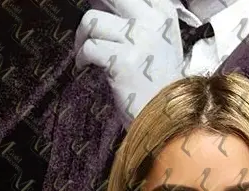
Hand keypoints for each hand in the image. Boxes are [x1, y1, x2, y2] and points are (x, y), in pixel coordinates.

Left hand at [73, 0, 183, 124]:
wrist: (167, 119)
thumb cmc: (158, 84)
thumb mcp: (159, 42)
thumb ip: (138, 19)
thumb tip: (100, 3)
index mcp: (164, 12)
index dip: (108, 1)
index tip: (101, 7)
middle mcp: (153, 22)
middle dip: (92, 8)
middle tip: (88, 26)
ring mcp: (138, 41)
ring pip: (92, 20)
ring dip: (82, 37)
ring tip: (85, 52)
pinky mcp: (122, 61)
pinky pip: (90, 47)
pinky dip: (81, 57)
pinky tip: (85, 66)